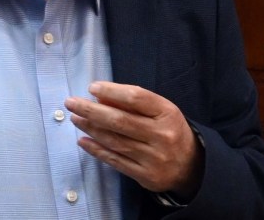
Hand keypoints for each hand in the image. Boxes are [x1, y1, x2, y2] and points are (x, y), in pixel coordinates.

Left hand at [64, 81, 203, 197]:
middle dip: (91, 110)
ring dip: (90, 129)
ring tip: (75, 118)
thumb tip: (100, 97)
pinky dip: (96, 150)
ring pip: (115, 141)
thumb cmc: (170, 130)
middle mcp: (161, 135)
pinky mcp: (145, 175)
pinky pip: (115, 161)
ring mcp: (153, 158)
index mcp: (167, 113)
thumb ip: (134, 103)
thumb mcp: (160, 110)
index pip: (136, 97)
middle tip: (71, 102)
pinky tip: (83, 141)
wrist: (192, 166)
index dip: (112, 91)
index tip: (92, 87)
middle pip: (120, 120)